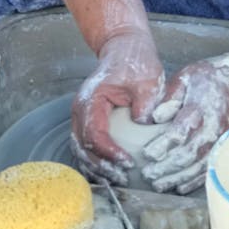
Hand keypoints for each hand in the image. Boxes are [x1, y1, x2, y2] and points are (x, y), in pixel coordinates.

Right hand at [70, 27, 165, 184]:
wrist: (124, 48)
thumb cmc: (135, 62)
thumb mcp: (147, 79)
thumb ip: (145, 102)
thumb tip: (143, 127)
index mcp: (92, 99)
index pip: (95, 134)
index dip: (110, 153)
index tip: (128, 163)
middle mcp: (80, 110)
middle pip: (83, 147)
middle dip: (102, 167)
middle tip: (124, 179)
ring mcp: (81, 116)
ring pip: (80, 150)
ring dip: (97, 168)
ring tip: (119, 180)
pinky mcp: (88, 121)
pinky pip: (86, 147)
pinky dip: (95, 162)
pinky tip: (111, 172)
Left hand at [140, 54, 228, 193]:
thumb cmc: (211, 78)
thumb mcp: (187, 76)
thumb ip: (170, 96)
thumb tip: (155, 117)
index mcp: (200, 108)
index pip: (179, 132)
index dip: (161, 146)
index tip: (146, 154)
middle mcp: (212, 128)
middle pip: (187, 155)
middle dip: (165, 167)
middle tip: (147, 174)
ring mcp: (221, 141)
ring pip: (197, 167)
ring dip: (176, 178)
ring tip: (158, 184)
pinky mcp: (225, 148)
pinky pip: (209, 169)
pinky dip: (193, 181)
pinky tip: (179, 186)